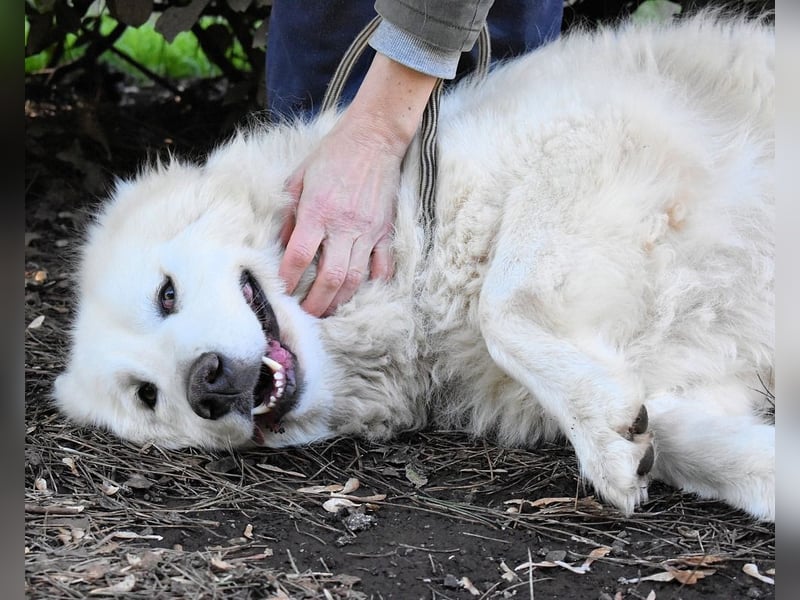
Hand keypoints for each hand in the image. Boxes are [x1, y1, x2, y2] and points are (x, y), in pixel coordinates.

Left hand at [279, 115, 398, 316]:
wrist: (373, 138)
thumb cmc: (332, 156)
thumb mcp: (299, 179)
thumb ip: (289, 214)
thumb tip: (282, 245)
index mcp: (318, 211)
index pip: (300, 255)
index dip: (289, 278)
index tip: (282, 291)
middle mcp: (344, 225)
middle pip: (330, 276)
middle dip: (317, 302)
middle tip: (307, 314)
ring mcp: (368, 230)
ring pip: (356, 277)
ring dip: (341, 299)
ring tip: (329, 310)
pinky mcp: (385, 230)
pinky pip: (382, 264)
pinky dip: (373, 282)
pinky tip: (361, 291)